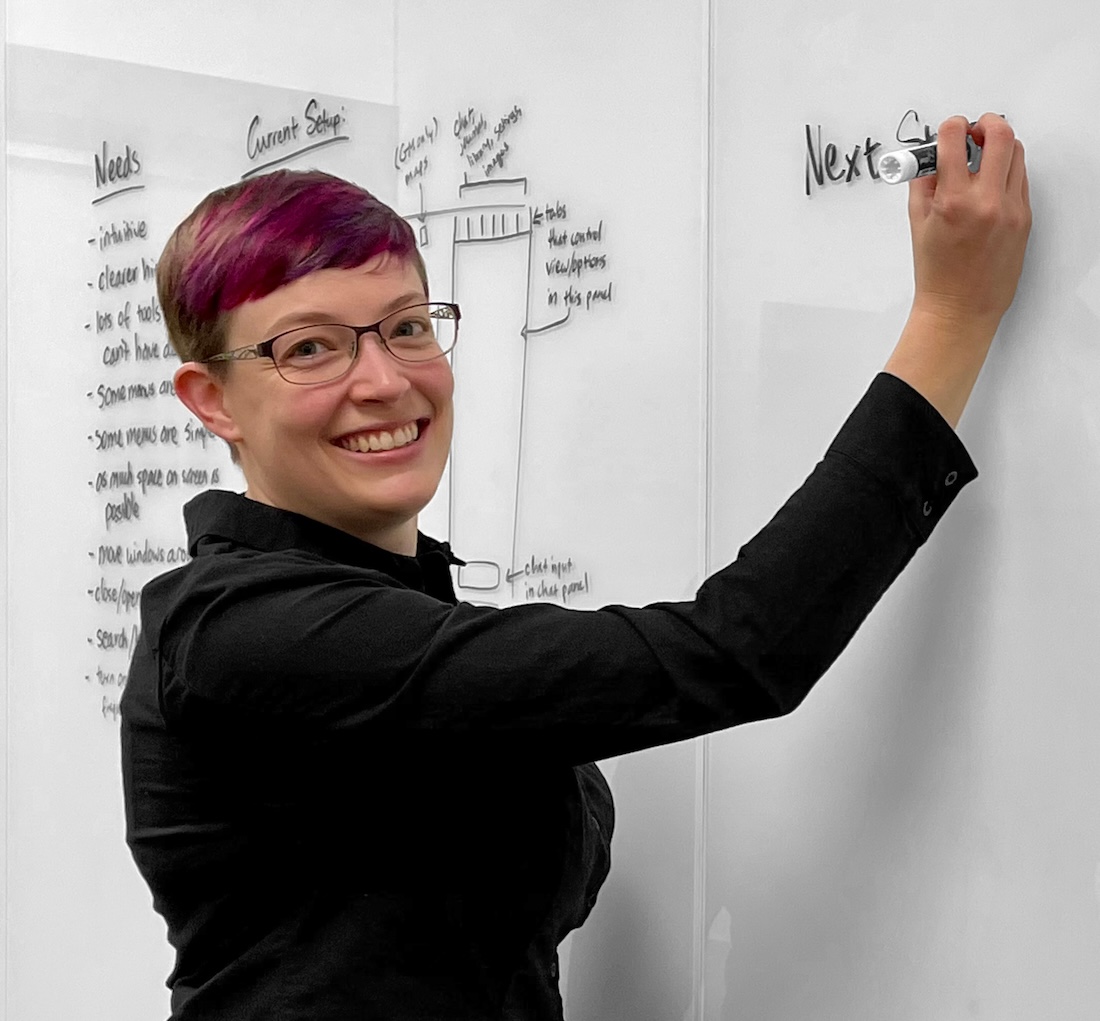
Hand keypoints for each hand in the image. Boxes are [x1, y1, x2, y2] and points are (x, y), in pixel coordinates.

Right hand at [907, 113, 1031, 329]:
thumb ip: (923, 184)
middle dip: (984, 124)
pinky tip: (991, 183)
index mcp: (953, 201)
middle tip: (973, 132)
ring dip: (999, 146)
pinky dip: (1006, 171)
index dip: (950, 127)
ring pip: (1016, 153)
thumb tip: (930, 157)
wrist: (961, 307)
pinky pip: (1020, 179)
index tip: (948, 131)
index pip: (954, 138)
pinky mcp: (1025, 217)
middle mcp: (986, 201)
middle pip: (999, 134)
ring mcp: (1011, 209)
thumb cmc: (937, 273)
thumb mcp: (918, 223)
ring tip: (982, 158)